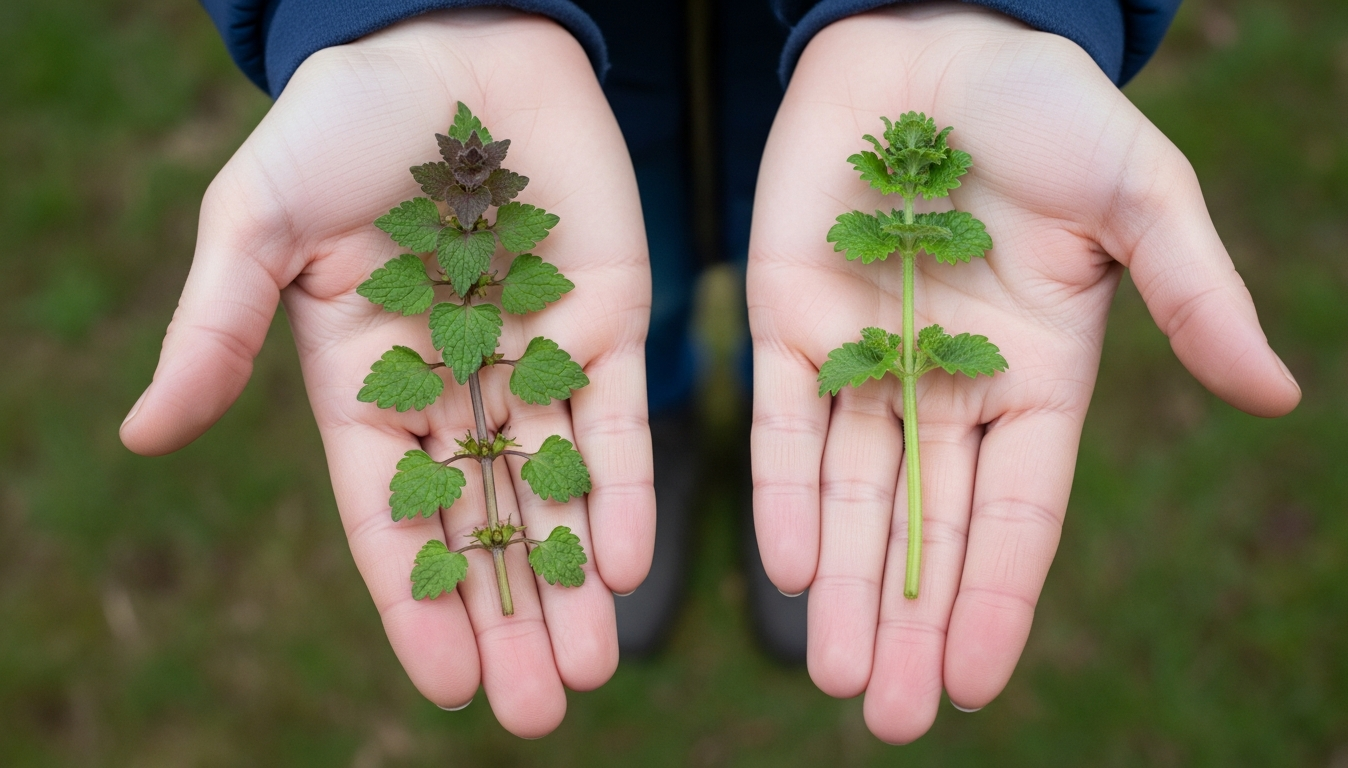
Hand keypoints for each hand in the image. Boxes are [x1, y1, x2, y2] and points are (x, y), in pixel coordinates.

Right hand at [119, 10, 652, 737]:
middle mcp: (455, 385)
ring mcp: (537, 356)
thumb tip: (142, 435)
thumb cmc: (343, 122)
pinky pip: (617, 417)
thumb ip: (216, 327)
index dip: (418, 600)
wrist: (451, 39)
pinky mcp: (609, 318)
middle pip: (484, 524)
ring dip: (572, 581)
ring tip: (589, 672)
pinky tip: (626, 565)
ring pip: (555, 491)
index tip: (446, 685)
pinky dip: (623, 489)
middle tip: (537, 711)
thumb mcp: (258, 220)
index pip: (394, 514)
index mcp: (367, 379)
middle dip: (509, 617)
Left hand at [748, 5, 1298, 742]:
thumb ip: (1196, 293)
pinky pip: (788, 425)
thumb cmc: (1047, 112)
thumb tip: (1276, 393)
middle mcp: (947, 390)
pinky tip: (785, 569)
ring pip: (852, 498)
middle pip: (927, 530)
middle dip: (908, 622)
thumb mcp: (1141, 193)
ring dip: (841, 587)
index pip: (1018, 516)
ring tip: (836, 677)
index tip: (970, 684)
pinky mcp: (791, 324)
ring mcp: (865, 362)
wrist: (933, 39)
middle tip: (891, 717)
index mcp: (1036, 380)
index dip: (994, 599)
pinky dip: (784, 494)